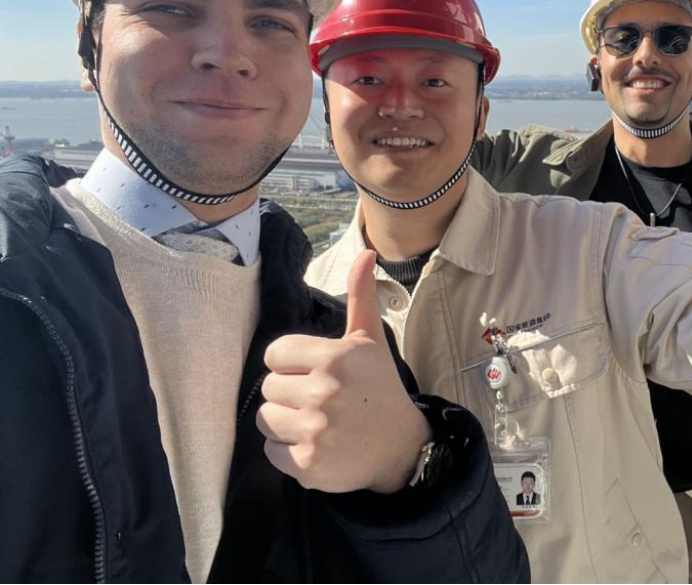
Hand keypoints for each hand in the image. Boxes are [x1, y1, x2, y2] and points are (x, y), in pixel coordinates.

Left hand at [258, 251, 431, 492]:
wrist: (401, 446)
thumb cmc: (379, 388)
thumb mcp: (371, 341)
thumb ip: (360, 296)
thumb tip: (365, 252)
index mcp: (335, 357)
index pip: (274, 354)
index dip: (291, 364)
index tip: (315, 373)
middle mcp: (324, 392)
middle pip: (268, 387)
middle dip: (289, 393)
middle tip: (320, 400)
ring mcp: (316, 431)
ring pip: (265, 420)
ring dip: (284, 423)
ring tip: (315, 423)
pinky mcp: (308, 465)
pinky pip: (271, 452)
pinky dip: (288, 453)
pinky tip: (316, 446)